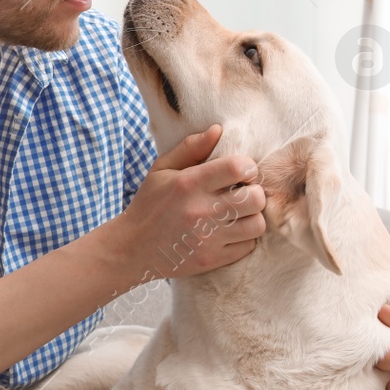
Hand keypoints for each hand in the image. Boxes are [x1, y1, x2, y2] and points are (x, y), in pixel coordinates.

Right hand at [115, 123, 266, 279]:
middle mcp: (200, 211)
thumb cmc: (149, 205)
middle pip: (255, 198)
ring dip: (251, 216)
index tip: (239, 173)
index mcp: (189, 184)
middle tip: (241, 194)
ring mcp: (208, 238)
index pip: (239, 168)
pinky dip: (244, 238)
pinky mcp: (212, 259)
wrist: (132, 249)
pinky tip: (229, 232)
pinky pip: (248, 245)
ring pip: (257, 224)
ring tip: (238, 214)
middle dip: (253, 193)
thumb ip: (190, 148)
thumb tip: (218, 130)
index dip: (247, 168)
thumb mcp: (161, 170)